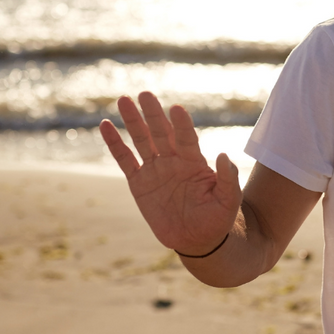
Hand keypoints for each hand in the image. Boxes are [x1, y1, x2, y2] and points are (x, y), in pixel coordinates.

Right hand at [100, 92, 241, 256]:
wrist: (197, 239)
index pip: (187, 138)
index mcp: (195, 162)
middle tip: (145, 94)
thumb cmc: (217, 218)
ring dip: (133, 121)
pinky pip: (125, 159)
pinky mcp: (139, 183)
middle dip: (153, 114)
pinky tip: (105, 125)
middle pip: (162, 132)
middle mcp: (174, 160)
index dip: (182, 125)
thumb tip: (224, 155)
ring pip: (142, 140)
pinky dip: (115, 143)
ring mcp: (155, 169)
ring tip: (124, 100)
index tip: (176, 109)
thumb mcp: (228, 200)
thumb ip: (228, 179)